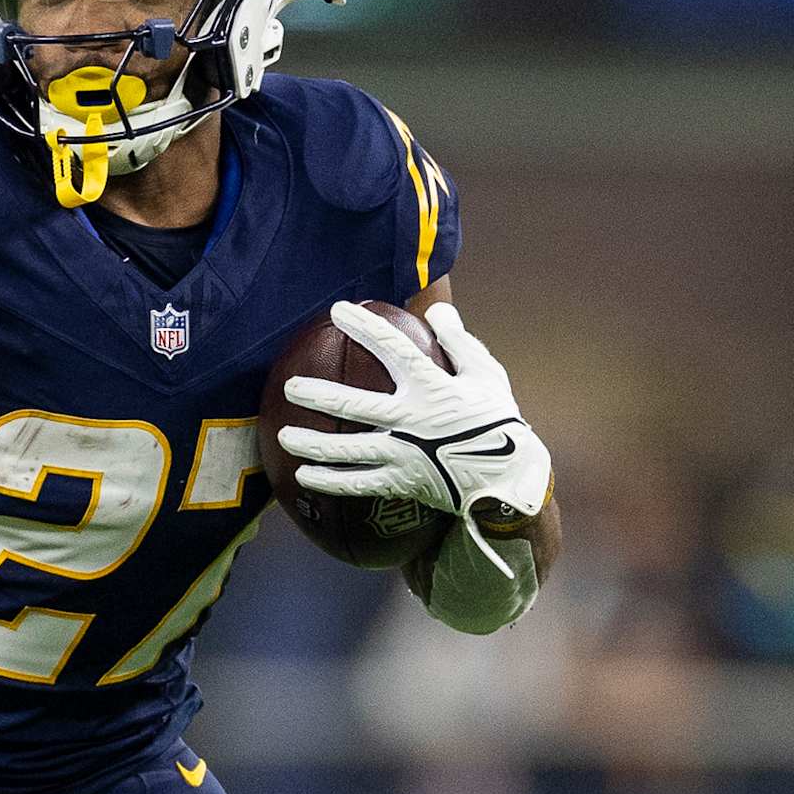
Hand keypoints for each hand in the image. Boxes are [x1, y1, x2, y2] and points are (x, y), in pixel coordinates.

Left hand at [279, 299, 552, 524]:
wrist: (509, 479)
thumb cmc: (497, 420)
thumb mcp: (486, 373)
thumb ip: (459, 340)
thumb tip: (436, 309)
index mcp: (433, 388)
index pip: (392, 349)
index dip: (365, 328)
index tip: (338, 310)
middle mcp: (412, 422)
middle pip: (355, 406)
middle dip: (319, 394)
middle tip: (291, 385)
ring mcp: (404, 456)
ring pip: (348, 450)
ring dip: (313, 444)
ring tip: (284, 435)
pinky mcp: (401, 484)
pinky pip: (358, 484)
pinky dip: (328, 481)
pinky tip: (303, 476)